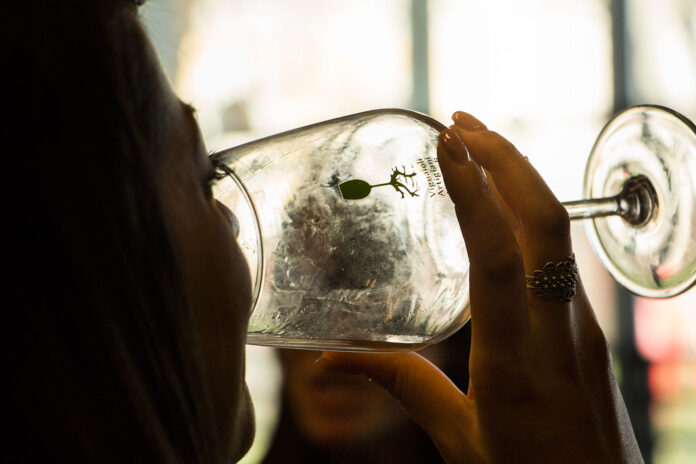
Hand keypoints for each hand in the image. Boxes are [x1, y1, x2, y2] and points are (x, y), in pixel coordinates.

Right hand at [317, 112, 642, 462]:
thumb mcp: (457, 435)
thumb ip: (400, 385)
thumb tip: (332, 359)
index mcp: (516, 357)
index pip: (497, 255)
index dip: (474, 192)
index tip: (449, 143)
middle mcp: (558, 327)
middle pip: (546, 220)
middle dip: (506, 159)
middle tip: (462, 123)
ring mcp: (580, 323)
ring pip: (560, 231)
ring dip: (522, 179)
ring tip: (480, 147)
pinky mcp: (586, 326)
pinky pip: (563, 255)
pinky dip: (533, 214)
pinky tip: (506, 208)